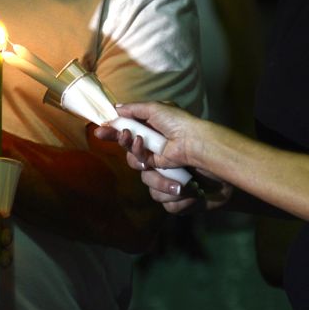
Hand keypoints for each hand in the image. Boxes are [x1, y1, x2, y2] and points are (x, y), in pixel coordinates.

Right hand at [95, 102, 230, 214]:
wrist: (208, 153)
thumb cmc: (184, 127)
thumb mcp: (159, 110)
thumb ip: (135, 109)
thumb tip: (115, 109)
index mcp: (152, 137)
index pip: (126, 138)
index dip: (113, 135)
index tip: (100, 132)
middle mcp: (156, 156)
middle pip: (132, 161)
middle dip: (137, 153)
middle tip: (143, 145)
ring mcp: (164, 174)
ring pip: (147, 182)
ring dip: (161, 179)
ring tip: (177, 175)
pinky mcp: (174, 193)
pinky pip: (162, 200)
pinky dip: (175, 193)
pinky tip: (188, 187)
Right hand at [98, 101, 203, 167]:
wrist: (191, 140)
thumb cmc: (175, 120)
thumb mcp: (153, 108)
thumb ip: (133, 109)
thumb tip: (115, 107)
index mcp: (149, 119)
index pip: (127, 122)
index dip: (113, 124)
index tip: (101, 125)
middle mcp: (148, 135)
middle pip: (123, 137)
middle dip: (113, 135)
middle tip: (100, 133)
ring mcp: (151, 149)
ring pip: (128, 151)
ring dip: (126, 143)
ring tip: (129, 136)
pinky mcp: (153, 162)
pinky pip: (138, 159)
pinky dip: (137, 151)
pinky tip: (140, 143)